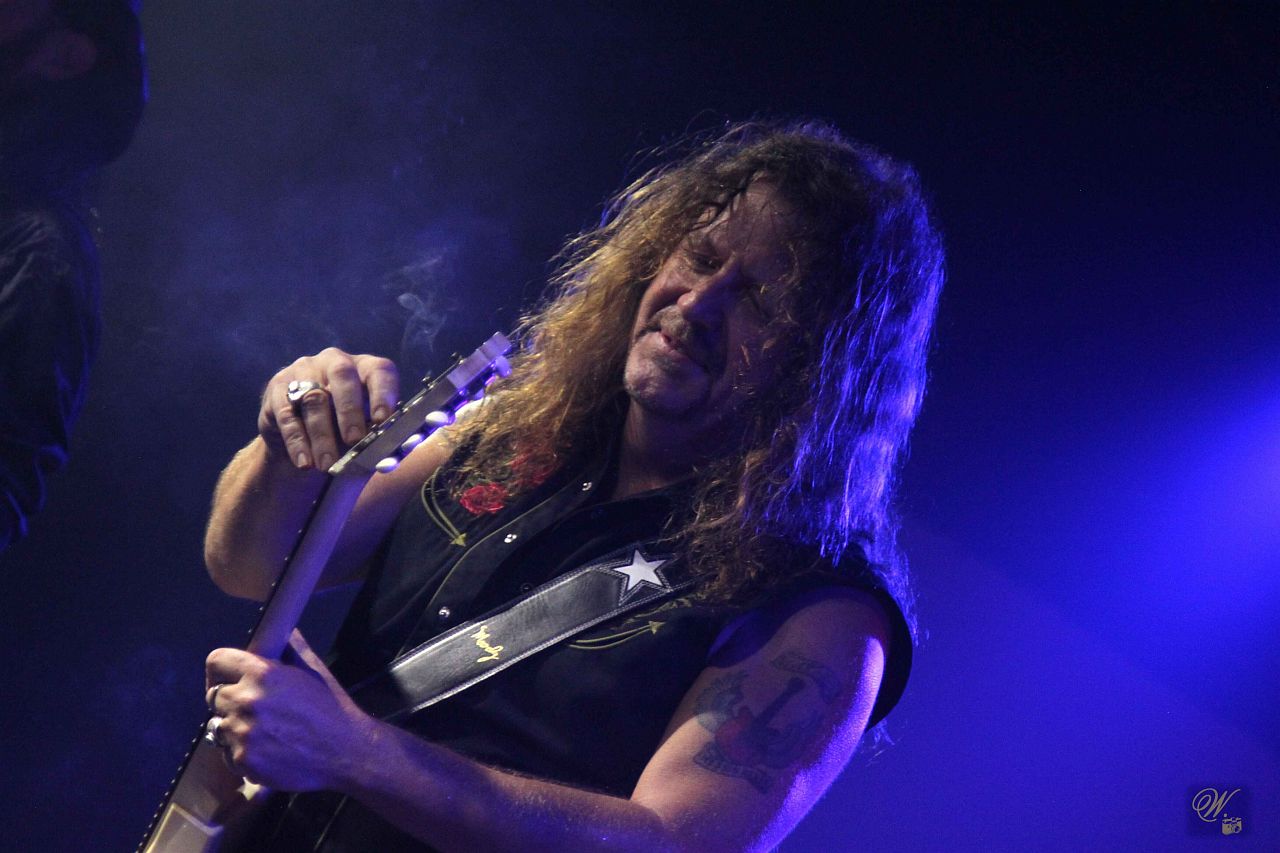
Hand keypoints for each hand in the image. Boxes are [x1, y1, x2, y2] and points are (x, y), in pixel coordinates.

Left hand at [205, 630, 376, 792]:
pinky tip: (266, 751)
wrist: (347, 752)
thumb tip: (278, 631)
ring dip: (234, 729)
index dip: (220, 670)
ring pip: (219, 727)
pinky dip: (241, 753)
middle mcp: (246, 701)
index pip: (216, 661)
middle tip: (253, 709)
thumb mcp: (313, 669)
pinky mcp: (243, 761)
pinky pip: (227, 753)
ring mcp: (242, 733)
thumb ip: (289, 647)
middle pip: (214, 697)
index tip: (226, 680)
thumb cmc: (331, 707)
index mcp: (262, 673)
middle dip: (230, 701)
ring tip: (263, 732)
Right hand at [258, 348, 398, 470]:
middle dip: (349, 410)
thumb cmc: (344, 432)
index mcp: (365, 369)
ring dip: (322, 435)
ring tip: (327, 464)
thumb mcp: (364, 435)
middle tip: (353, 440)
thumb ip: (378, 444)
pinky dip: (297, 442)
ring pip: (313, 398)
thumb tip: (389, 462)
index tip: (382, 420)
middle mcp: (334, 362)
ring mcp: (304, 371)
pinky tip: (305, 463)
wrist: (301, 437)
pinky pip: (287, 414)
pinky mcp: (278, 389)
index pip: (379, 371)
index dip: (383, 393)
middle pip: (342, 376)